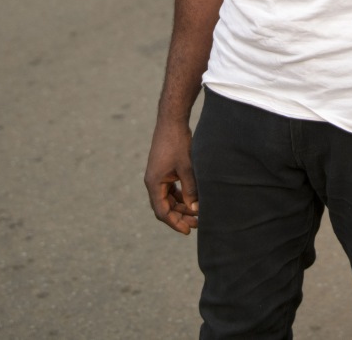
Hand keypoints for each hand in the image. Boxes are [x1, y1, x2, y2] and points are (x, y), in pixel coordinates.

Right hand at [144, 119, 197, 234]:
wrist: (172, 121)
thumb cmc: (178, 143)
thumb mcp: (187, 168)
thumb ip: (190, 189)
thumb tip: (195, 209)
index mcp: (154, 183)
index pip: (162, 211)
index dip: (175, 223)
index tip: (188, 230)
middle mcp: (153, 182)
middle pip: (165, 207)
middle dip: (180, 216)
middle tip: (198, 223)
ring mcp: (158, 176)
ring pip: (168, 199)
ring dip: (181, 206)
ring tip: (198, 212)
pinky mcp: (164, 170)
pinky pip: (171, 189)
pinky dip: (181, 196)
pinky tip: (193, 199)